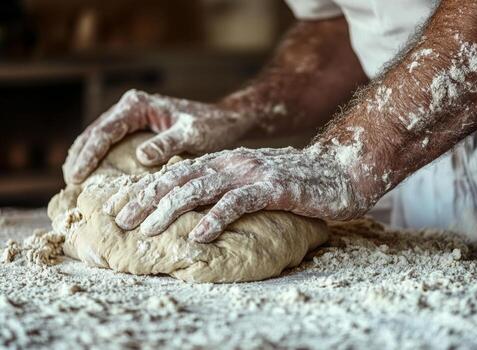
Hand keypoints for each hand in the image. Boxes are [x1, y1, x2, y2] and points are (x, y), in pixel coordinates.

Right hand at [63, 89, 250, 183]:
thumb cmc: (211, 126)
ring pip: (100, 136)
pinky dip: (100, 155)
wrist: (224, 120)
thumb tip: (142, 156)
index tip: (76, 176)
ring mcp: (134, 116)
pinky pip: (112, 141)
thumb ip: (168, 144)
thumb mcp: (192, 135)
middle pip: (96, 132)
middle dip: (80, 155)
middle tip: (69, 181)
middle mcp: (132, 107)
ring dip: (86, 155)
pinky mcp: (139, 127)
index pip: (105, 131)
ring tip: (74, 179)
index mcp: (139, 105)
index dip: (89, 155)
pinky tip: (94, 172)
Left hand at [103, 146, 362, 242]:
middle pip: (180, 177)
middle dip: (146, 199)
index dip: (146, 188)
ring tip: (148, 230)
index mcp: (225, 161)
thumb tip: (194, 209)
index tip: (121, 206)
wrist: (340, 171)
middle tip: (121, 220)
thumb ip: (226, 188)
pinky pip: (238, 203)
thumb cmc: (295, 180)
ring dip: (171, 208)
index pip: (176, 171)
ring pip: (201, 188)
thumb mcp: (253, 180)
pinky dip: (215, 218)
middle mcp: (233, 162)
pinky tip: (198, 235)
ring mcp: (253, 173)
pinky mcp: (274, 187)